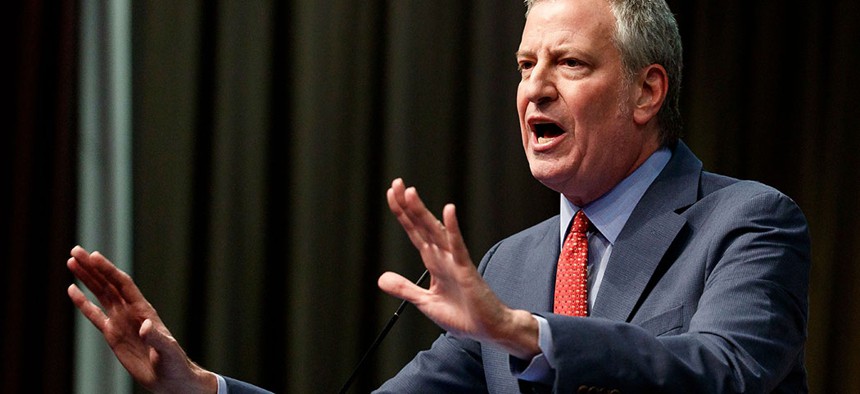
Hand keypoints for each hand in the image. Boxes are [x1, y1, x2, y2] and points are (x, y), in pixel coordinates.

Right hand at [66, 246, 216, 393]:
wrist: (169, 378)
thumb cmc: (174, 362)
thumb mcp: (168, 350)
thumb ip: (156, 338)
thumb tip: (145, 327)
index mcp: (144, 310)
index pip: (123, 284)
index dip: (108, 270)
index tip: (93, 256)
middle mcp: (130, 311)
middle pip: (108, 283)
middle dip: (92, 267)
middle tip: (75, 250)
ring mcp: (120, 321)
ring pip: (100, 294)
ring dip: (86, 278)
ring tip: (71, 262)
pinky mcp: (112, 335)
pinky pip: (94, 315)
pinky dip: (83, 303)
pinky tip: (72, 290)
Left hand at [378, 179, 539, 358]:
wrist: (487, 329)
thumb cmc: (462, 314)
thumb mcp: (425, 302)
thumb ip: (405, 289)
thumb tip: (381, 279)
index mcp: (434, 263)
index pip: (415, 232)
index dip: (403, 214)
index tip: (391, 195)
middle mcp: (443, 256)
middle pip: (422, 226)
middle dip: (408, 205)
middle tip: (396, 183)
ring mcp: (455, 261)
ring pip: (435, 231)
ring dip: (422, 212)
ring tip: (410, 192)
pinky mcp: (467, 269)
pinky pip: (458, 246)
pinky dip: (452, 228)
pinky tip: (448, 211)